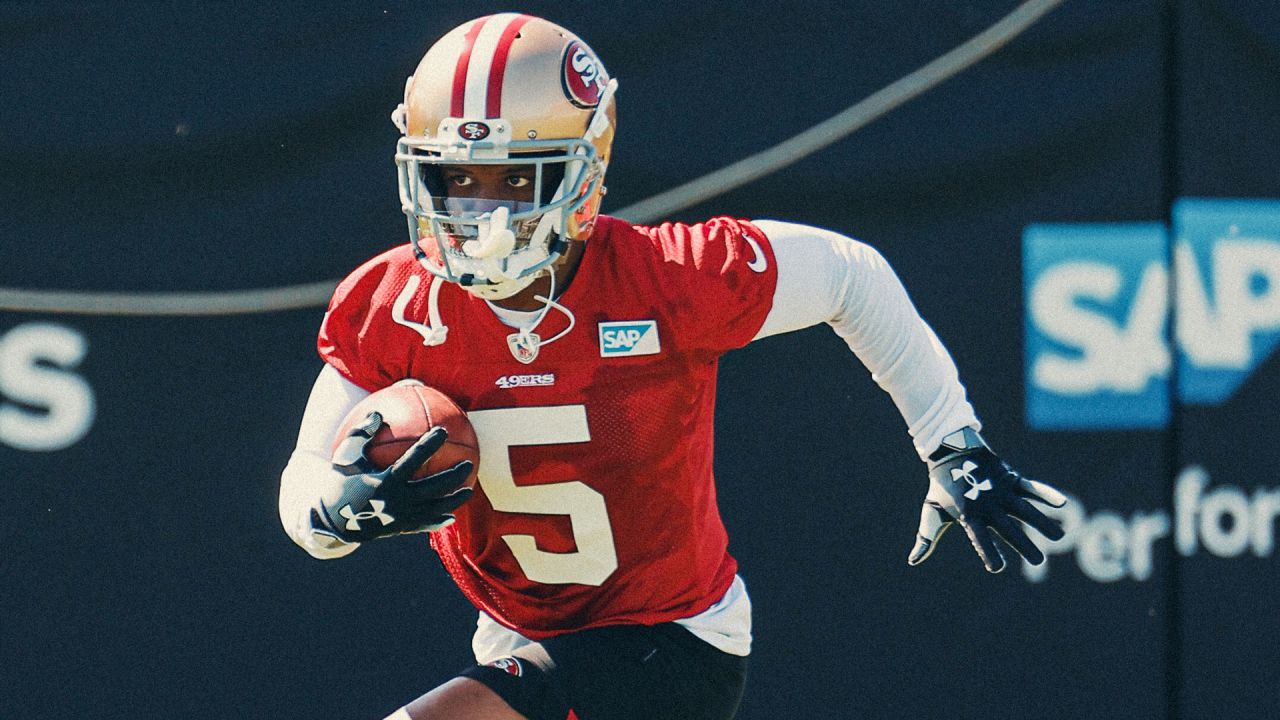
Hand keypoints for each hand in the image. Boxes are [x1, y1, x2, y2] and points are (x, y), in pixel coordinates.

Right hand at [311, 411, 474, 542]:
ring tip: (469, 490)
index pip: (413, 459)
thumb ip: (361, 434)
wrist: (331, 520)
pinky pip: (424, 525)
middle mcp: (396, 500)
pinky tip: (452, 516)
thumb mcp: (346, 456)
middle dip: (452, 476)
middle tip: (468, 463)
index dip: (429, 445)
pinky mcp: (400, 528)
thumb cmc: (340, 481)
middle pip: (432, 487)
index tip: (442, 431)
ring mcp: (400, 517)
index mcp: (384, 480)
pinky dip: (439, 521)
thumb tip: (378, 413)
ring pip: (434, 509)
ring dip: (454, 500)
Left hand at [908, 427, 1066, 572]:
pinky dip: (1045, 493)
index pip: (979, 539)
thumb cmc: (943, 487)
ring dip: (1041, 522)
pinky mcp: (1011, 478)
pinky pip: (1030, 487)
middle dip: (1023, 544)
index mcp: (969, 516)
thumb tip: (913, 561)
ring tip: (1059, 537)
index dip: (987, 552)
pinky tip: (1061, 503)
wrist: (951, 450)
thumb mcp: (932, 511)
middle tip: (1039, 561)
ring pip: (1024, 509)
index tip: (996, 568)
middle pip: (1008, 528)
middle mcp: (988, 505)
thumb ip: (927, 537)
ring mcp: (1001, 491)